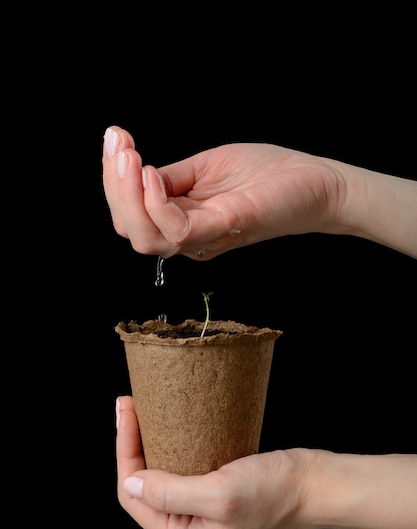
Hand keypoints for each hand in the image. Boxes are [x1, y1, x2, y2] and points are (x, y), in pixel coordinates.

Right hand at [103, 126, 345, 259]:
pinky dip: (156, 204)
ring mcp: (206, 237)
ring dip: (127, 195)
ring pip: (146, 237)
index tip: (115, 138)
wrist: (314, 180)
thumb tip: (135, 172)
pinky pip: (177, 230)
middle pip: (131, 230)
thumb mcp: (204, 168)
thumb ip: (170, 178)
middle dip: (114, 186)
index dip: (114, 181)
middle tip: (118, 144)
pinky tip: (153, 173)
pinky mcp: (225, 228)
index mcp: (182, 221)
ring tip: (129, 156)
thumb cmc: (265, 174)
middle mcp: (189, 237)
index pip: (131, 216)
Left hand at [116, 396, 416, 528]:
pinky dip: (171, 446)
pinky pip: (182, 469)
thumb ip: (170, 494)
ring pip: (161, 476)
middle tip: (130, 404)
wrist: (316, 484)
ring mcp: (203, 511)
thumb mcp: (219, 494)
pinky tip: (169, 426)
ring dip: (150, 443)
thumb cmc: (276, 492)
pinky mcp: (216, 493)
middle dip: (133, 444)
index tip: (126, 413)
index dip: (125, 452)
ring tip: (144, 410)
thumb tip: (131, 484)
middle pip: (143, 486)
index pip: (134, 497)